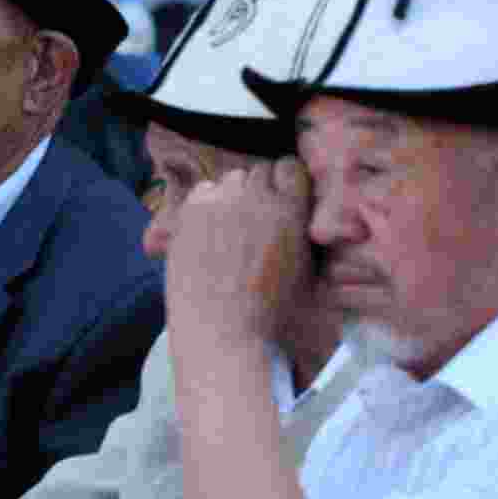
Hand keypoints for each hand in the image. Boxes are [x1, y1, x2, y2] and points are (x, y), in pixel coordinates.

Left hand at [166, 156, 313, 342]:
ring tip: (227, 226)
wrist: (222, 331)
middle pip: (259, 172)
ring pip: (231, 179)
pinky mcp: (192, 209)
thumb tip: (298, 210)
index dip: (284, 182)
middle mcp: (258, 197)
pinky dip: (205, 203)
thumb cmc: (270, 312)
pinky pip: (203, 190)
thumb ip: (302, 230)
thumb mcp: (305, 268)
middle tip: (251, 220)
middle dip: (258, 191)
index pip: (290, 167)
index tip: (278, 198)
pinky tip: (205, 230)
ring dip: (232, 195)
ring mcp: (222, 201)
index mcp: (292, 211)